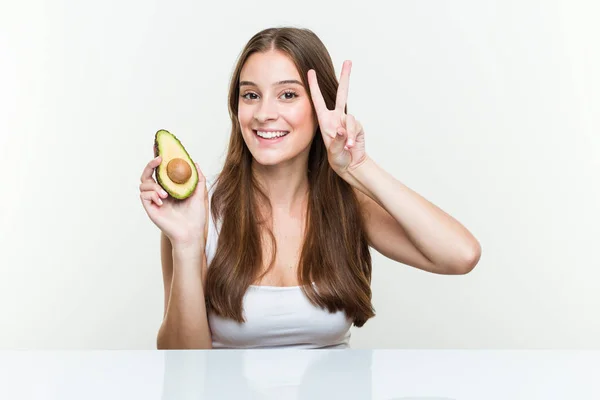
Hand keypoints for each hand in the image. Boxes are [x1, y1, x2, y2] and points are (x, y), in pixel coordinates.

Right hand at [139, 155, 207, 248]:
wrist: (191, 233)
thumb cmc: (196, 217)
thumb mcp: (200, 194)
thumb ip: (198, 179)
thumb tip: (195, 163)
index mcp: (170, 188)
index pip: (161, 171)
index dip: (157, 159)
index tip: (158, 147)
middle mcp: (160, 193)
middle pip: (147, 174)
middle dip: (150, 164)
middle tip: (159, 159)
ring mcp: (154, 200)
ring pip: (143, 184)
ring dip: (154, 185)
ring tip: (165, 193)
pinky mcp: (150, 208)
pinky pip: (144, 195)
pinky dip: (152, 195)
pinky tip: (162, 201)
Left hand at [307, 60, 366, 174]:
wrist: (350, 165)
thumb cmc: (337, 158)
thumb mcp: (333, 151)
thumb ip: (337, 140)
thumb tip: (341, 129)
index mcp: (325, 120)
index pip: (318, 99)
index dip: (314, 86)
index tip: (310, 71)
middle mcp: (337, 117)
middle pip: (342, 94)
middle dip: (346, 77)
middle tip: (349, 61)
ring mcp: (348, 121)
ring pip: (350, 119)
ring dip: (348, 133)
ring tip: (346, 146)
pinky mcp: (358, 127)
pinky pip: (355, 127)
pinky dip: (352, 137)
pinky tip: (350, 146)